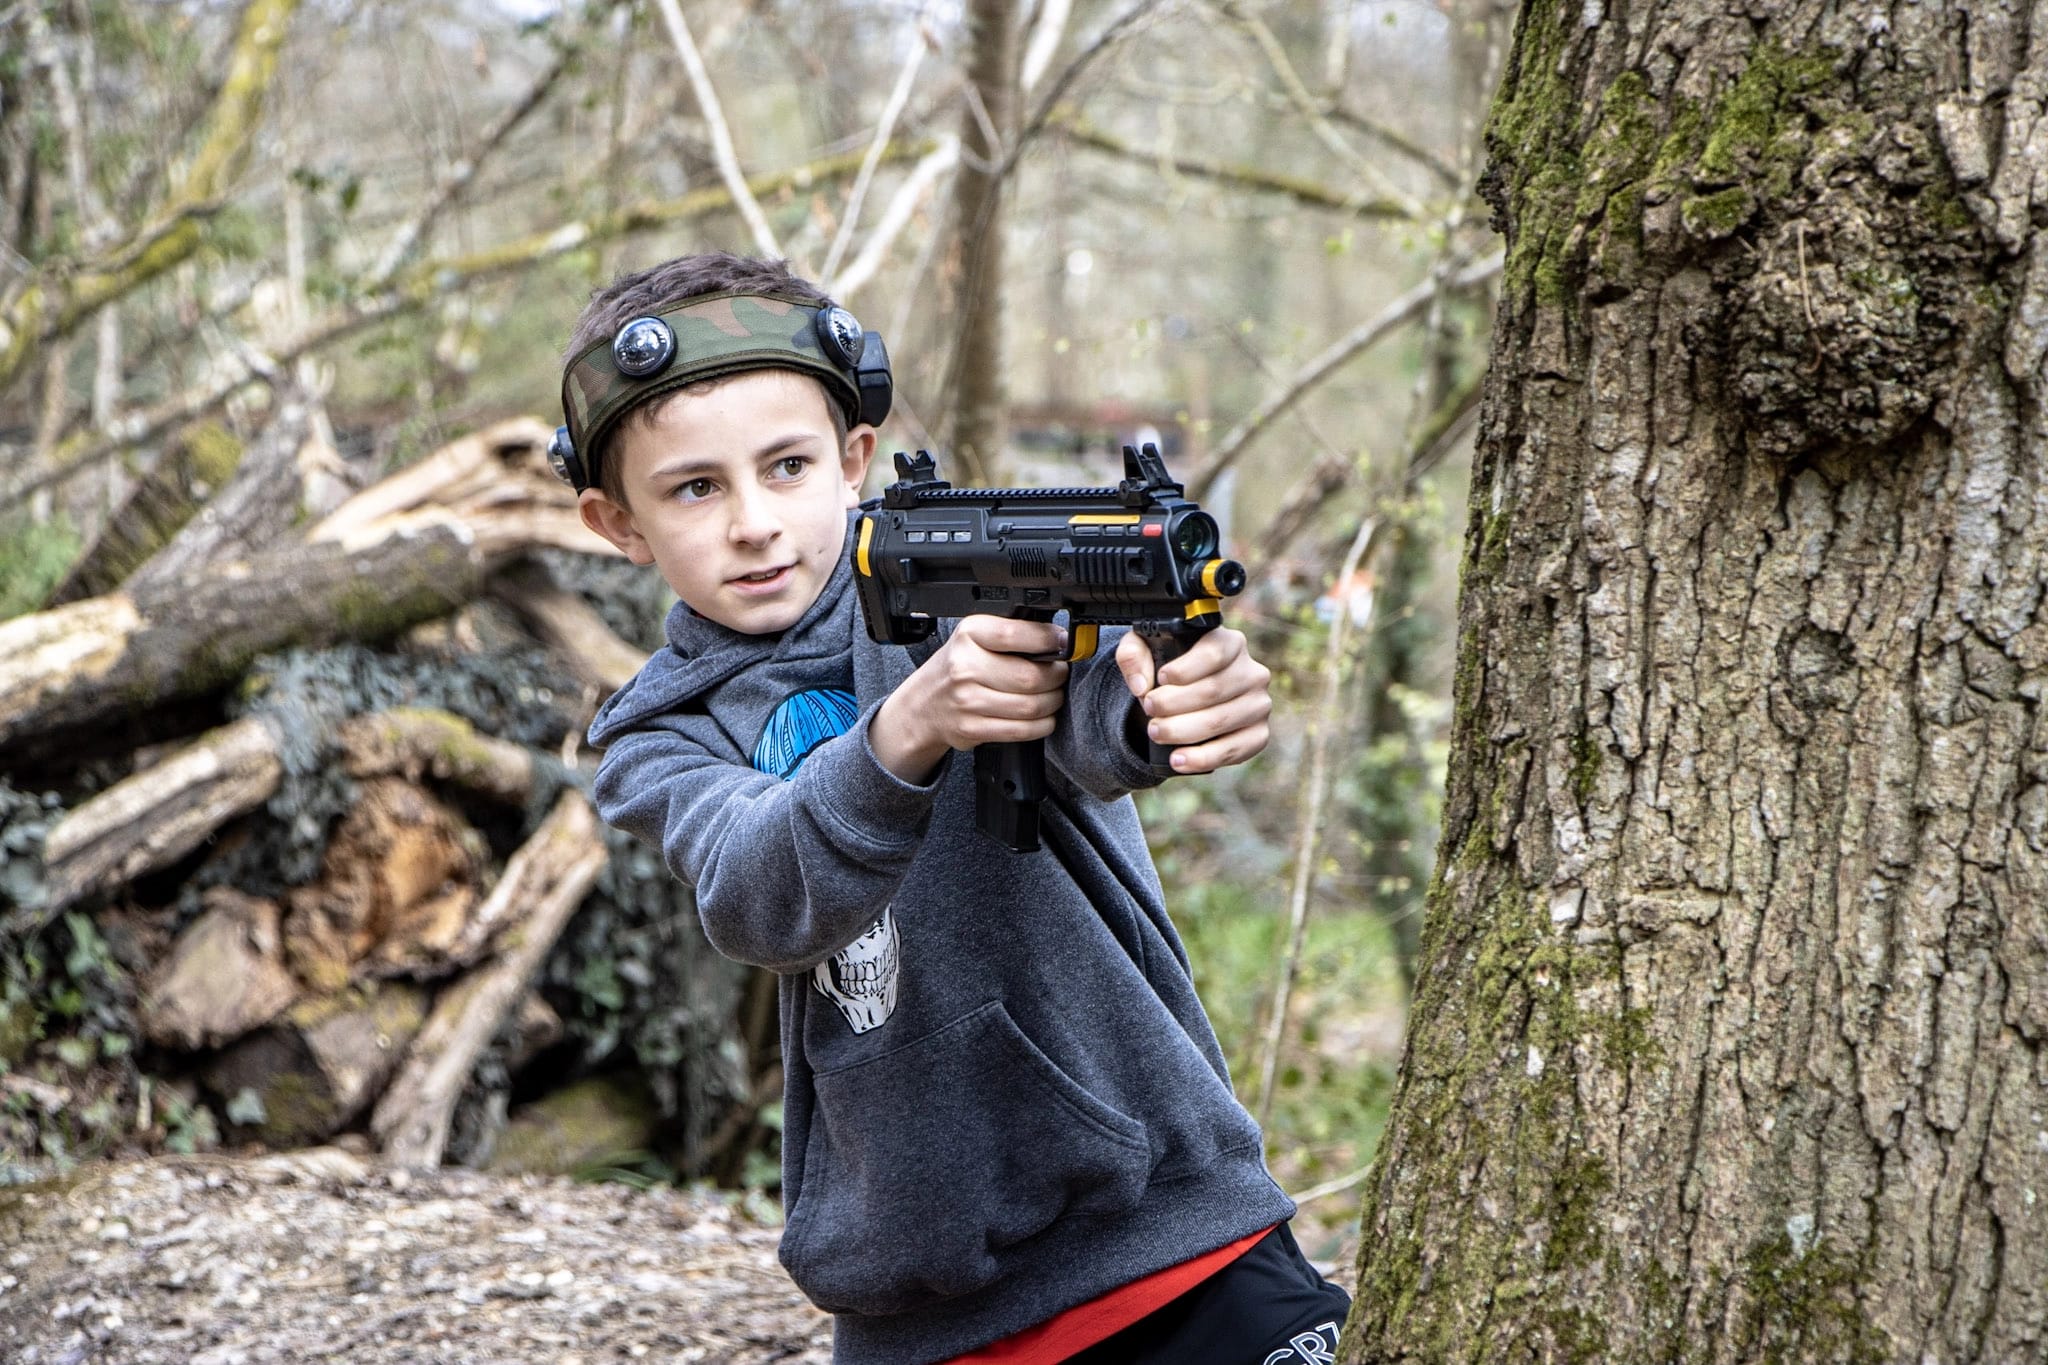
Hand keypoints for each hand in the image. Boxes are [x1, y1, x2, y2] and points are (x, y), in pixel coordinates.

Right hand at [872, 617, 1069, 782]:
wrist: (923, 704)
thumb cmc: (957, 667)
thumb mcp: (976, 638)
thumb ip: (1011, 633)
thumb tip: (1059, 639)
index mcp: (969, 634)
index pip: (1015, 634)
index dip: (1047, 639)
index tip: (1061, 642)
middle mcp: (964, 667)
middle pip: (1030, 677)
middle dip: (1057, 676)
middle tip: (1060, 674)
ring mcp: (967, 701)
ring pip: (1031, 706)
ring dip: (1053, 702)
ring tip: (1053, 695)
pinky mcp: (972, 728)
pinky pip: (1021, 730)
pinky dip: (1042, 725)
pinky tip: (1043, 716)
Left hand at [1116, 627, 1270, 773]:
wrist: (1186, 699)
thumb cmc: (1168, 668)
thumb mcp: (1145, 649)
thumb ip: (1133, 656)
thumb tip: (1140, 686)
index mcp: (1231, 644)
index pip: (1213, 653)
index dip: (1183, 670)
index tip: (1160, 679)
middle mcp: (1252, 672)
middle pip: (1213, 690)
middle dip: (1174, 704)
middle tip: (1149, 710)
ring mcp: (1259, 705)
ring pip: (1219, 721)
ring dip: (1182, 731)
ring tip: (1156, 732)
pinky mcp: (1259, 735)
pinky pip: (1233, 750)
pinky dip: (1202, 758)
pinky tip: (1178, 759)